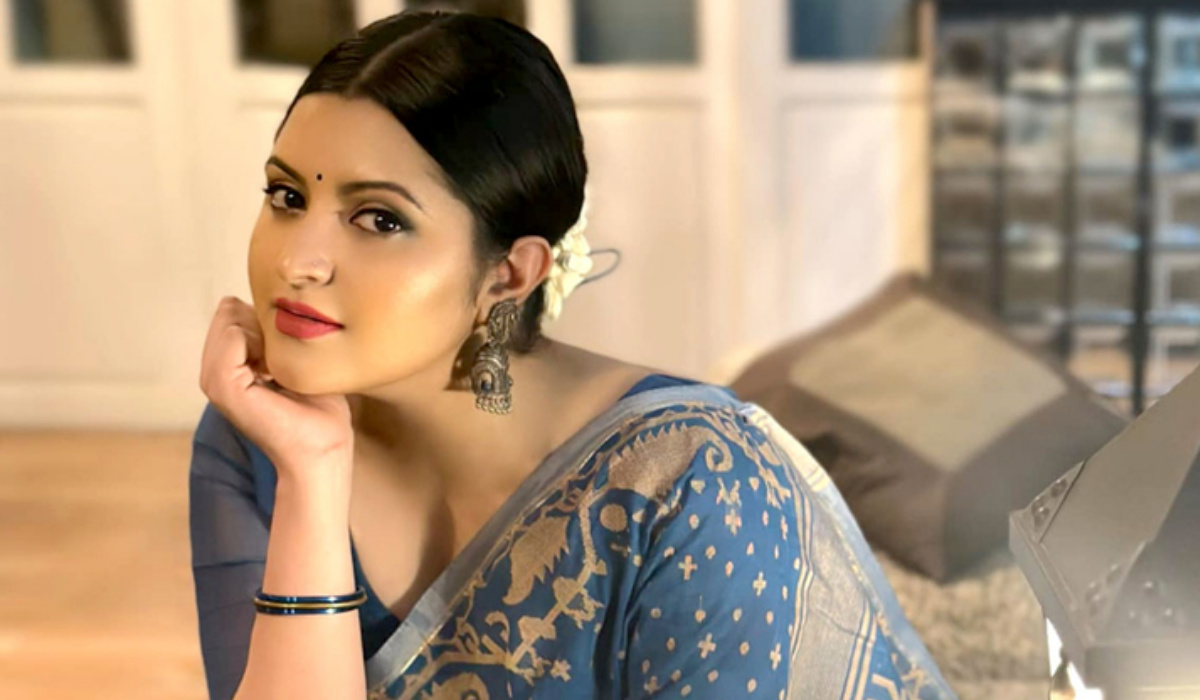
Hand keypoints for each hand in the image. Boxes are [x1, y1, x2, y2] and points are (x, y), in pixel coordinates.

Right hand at [199, 296, 352, 480]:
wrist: (323, 450)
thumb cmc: (320, 410)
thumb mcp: (299, 359)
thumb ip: (279, 334)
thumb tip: (271, 303)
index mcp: (230, 368)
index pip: (233, 314)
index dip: (266, 320)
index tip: (289, 353)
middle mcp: (216, 374)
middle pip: (229, 314)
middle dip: (263, 323)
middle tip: (285, 360)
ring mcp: (215, 381)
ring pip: (230, 320)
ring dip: (264, 332)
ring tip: (280, 365)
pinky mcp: (224, 386)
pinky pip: (233, 334)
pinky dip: (259, 339)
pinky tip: (275, 368)